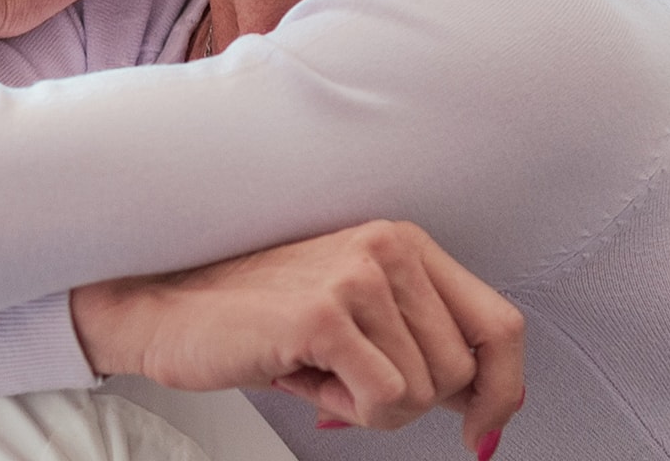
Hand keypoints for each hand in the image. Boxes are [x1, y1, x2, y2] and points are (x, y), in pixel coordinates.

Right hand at [72, 220, 525, 454]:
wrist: (166, 310)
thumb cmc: (258, 318)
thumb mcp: (357, 318)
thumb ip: (421, 343)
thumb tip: (488, 403)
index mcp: (406, 241)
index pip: (500, 324)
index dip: (503, 388)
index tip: (482, 429)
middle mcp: (390, 246)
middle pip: (460, 371)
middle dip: (410, 403)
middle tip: (346, 378)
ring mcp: (358, 276)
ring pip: (422, 395)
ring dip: (369, 407)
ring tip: (317, 370)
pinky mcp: (326, 315)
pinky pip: (385, 403)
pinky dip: (347, 411)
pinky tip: (305, 377)